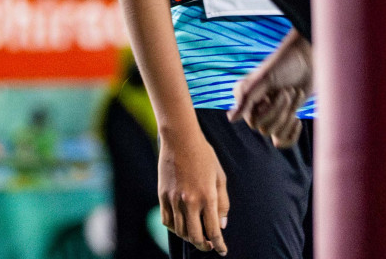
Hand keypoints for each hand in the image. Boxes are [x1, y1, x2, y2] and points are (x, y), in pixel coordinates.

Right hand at [157, 126, 229, 253]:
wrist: (180, 139)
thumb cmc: (204, 156)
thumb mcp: (220, 178)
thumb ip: (223, 203)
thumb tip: (221, 225)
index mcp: (208, 197)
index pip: (213, 231)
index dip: (219, 245)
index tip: (222, 251)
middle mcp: (190, 201)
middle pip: (196, 237)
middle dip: (204, 246)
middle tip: (209, 246)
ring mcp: (174, 199)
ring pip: (180, 231)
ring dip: (190, 238)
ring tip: (196, 235)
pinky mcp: (162, 195)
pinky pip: (167, 221)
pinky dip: (175, 228)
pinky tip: (182, 225)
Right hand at [229, 29, 312, 147]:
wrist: (308, 60)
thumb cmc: (285, 65)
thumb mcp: (265, 79)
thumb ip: (246, 99)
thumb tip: (230, 119)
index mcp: (244, 96)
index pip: (253, 121)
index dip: (272, 110)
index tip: (282, 90)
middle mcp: (253, 106)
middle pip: (264, 129)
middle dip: (282, 111)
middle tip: (290, 91)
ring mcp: (269, 114)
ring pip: (275, 134)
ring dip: (290, 115)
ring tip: (295, 95)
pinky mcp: (283, 119)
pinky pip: (283, 141)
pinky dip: (292, 134)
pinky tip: (298, 120)